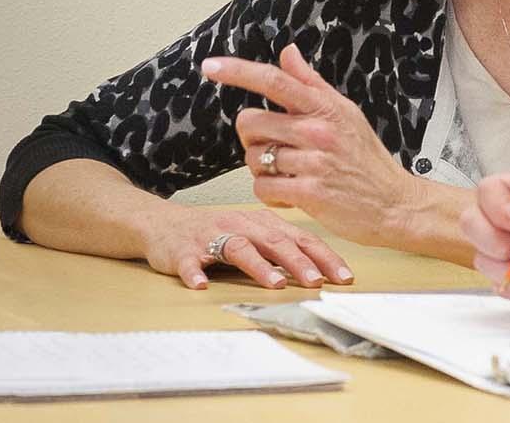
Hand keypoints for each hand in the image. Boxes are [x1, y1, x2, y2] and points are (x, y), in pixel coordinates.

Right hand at [142, 204, 350, 289]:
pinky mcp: (183, 250)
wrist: (164, 224)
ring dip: (259, 267)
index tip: (345, 277)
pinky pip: (189, 262)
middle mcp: (242, 225)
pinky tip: (201, 285)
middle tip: (318, 281)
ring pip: (239, 248)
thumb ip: (284, 248)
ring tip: (276, 284)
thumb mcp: (256, 234)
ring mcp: (212, 236)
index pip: (302, 239)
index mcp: (264, 223)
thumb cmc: (219, 232)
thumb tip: (323, 271)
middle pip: (276, 242)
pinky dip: (194, 272)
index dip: (325, 257)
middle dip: (299, 262)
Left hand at [201, 43, 415, 246]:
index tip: (211, 65)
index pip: (275, 80)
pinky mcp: (310, 192)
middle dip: (252, 139)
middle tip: (274, 150)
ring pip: (253, 158)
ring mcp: (315, 161)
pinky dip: (270, 194)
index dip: (238, 71)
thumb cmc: (367, 160)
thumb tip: (288, 52)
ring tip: (289, 175)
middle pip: (250, 122)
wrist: (394, 204)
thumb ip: (312, 84)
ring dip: (263, 170)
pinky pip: (262, 187)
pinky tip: (290, 195)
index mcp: (326, 108)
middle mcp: (319, 130)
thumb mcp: (346, 114)